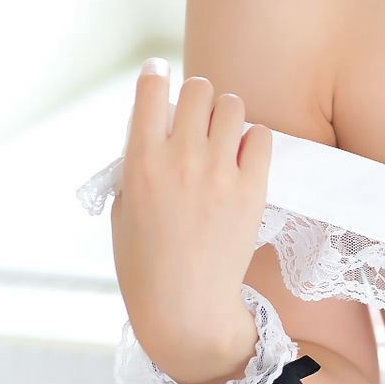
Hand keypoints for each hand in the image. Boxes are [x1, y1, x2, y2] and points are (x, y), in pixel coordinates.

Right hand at [111, 63, 273, 368]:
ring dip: (225, 115)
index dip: (156, 76)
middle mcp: (180, 159)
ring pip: (231, 104)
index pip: (151, 88)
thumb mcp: (124, 207)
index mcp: (140, 161)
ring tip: (221, 140)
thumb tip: (157, 125)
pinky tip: (242, 159)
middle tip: (196, 121)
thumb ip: (137, 161)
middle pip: (197, 89)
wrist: (185, 307)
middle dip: (195, 99)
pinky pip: (261, 136)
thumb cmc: (145, 262)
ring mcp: (218, 173)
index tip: (159, 76)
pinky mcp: (251, 190)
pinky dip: (252, 140)